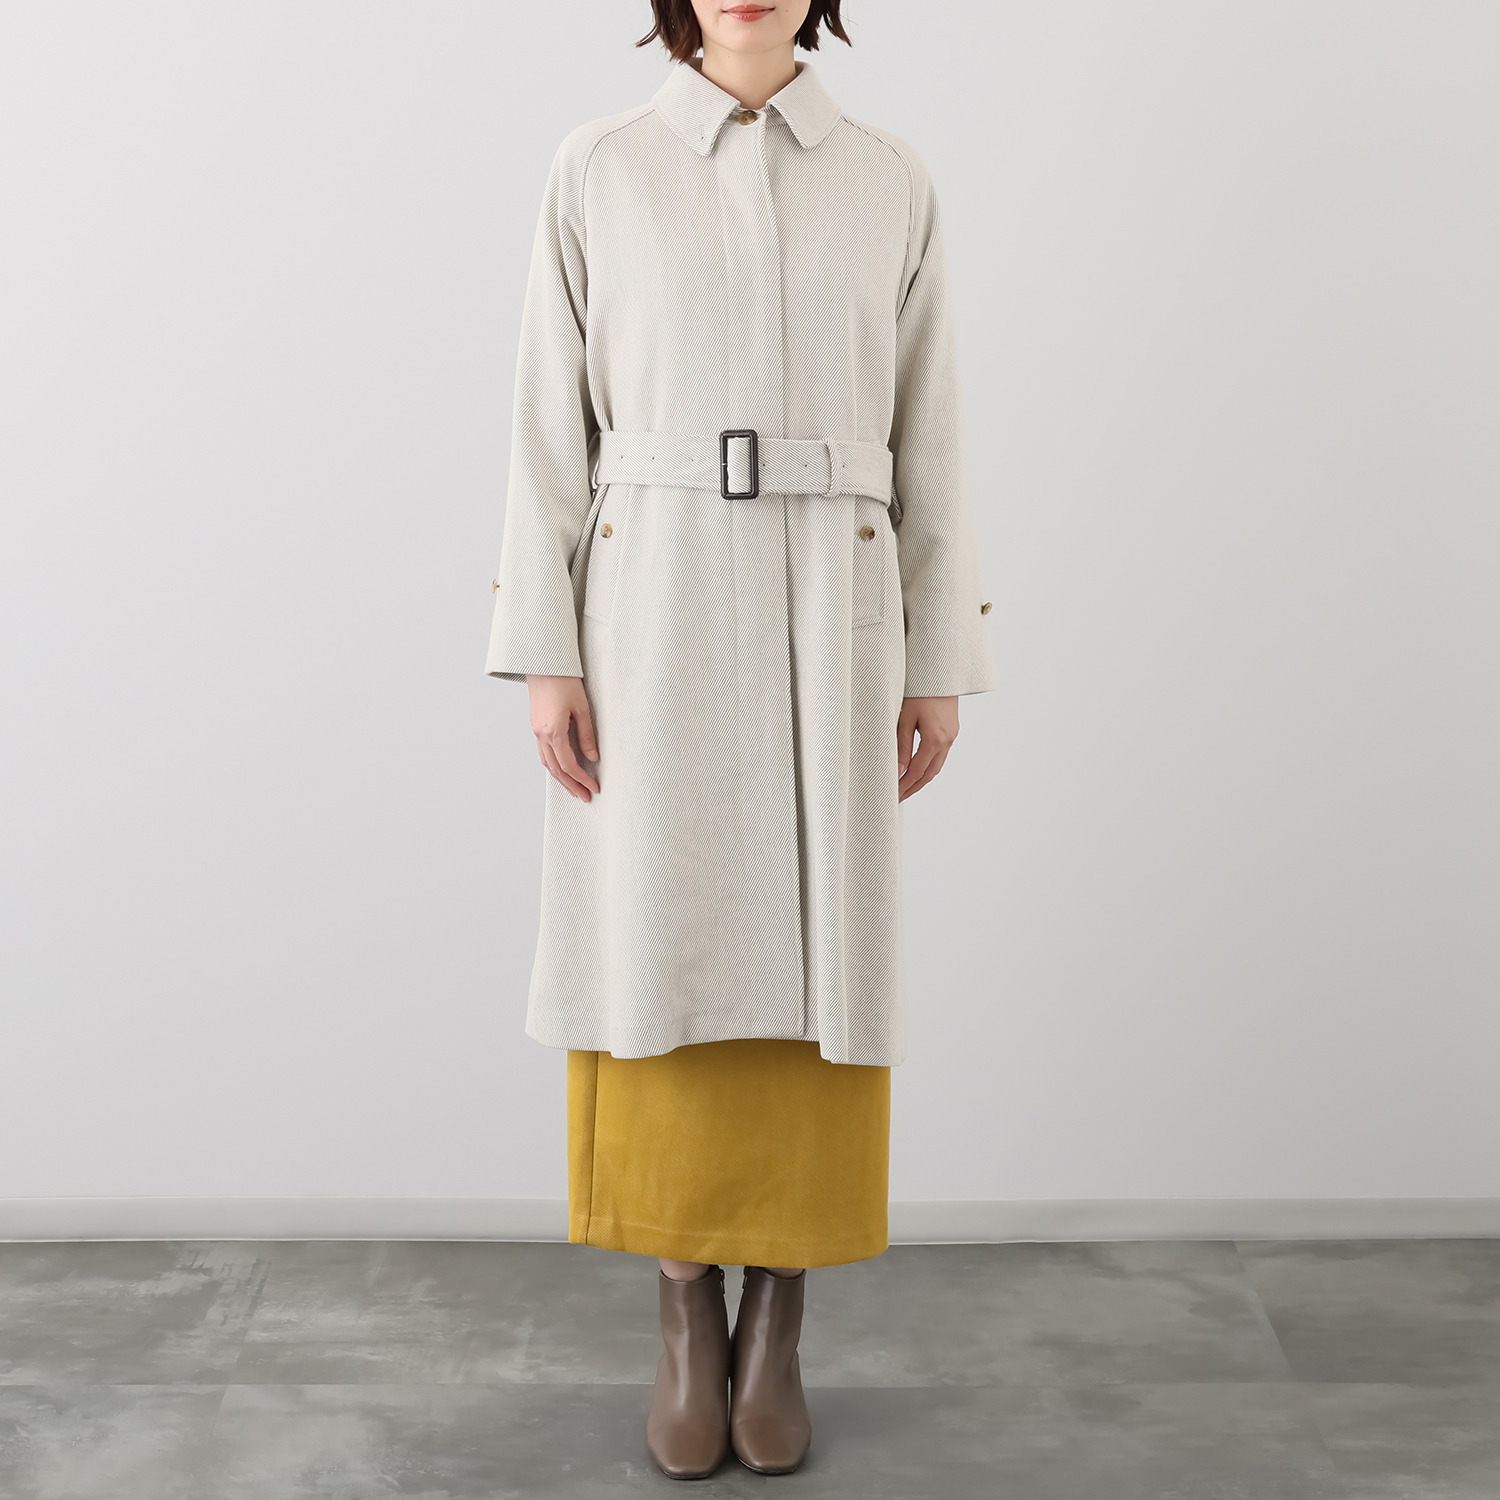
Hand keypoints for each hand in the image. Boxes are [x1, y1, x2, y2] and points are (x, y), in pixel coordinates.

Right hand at [525, 675, 600, 801]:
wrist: (543, 663)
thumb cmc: (564, 680)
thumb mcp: (582, 708)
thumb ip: (587, 735)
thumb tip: (593, 757)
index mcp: (553, 731)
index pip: (569, 764)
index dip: (582, 779)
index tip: (594, 788)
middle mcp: (541, 734)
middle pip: (556, 769)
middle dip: (571, 785)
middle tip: (585, 797)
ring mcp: (536, 731)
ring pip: (547, 763)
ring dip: (561, 778)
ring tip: (574, 789)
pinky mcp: (535, 726)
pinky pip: (543, 753)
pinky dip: (553, 765)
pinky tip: (562, 770)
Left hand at [896, 696, 958, 801]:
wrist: (940, 671)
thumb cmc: (920, 690)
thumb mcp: (905, 718)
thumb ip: (902, 746)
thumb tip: (899, 770)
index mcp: (935, 739)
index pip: (917, 771)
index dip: (905, 786)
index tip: (894, 795)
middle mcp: (947, 740)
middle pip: (930, 773)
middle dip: (914, 787)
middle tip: (899, 797)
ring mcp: (952, 735)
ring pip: (937, 765)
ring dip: (923, 778)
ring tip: (907, 786)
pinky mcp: (952, 730)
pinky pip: (941, 755)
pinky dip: (929, 765)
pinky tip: (919, 767)